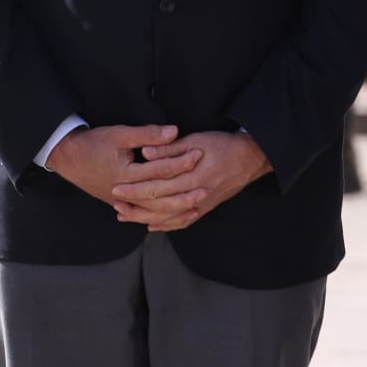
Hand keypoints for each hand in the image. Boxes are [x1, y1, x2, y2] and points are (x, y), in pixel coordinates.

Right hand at [46, 123, 186, 206]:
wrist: (67, 158)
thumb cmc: (92, 144)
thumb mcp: (118, 134)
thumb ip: (147, 135)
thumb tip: (174, 132)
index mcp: (126, 174)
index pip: (160, 170)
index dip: (181, 161)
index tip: (199, 154)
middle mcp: (125, 192)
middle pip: (160, 197)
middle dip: (184, 193)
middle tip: (206, 188)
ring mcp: (122, 201)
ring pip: (153, 211)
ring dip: (175, 210)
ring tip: (196, 206)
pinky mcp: (120, 204)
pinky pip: (144, 215)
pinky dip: (160, 217)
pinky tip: (174, 215)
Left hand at [111, 131, 272, 230]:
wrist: (252, 158)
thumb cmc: (222, 145)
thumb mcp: (196, 140)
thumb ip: (169, 149)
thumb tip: (145, 153)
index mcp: (194, 177)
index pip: (158, 187)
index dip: (135, 189)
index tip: (116, 187)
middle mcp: (198, 195)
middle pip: (161, 205)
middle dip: (135, 206)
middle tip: (115, 204)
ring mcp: (203, 204)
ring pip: (170, 218)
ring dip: (146, 218)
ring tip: (124, 215)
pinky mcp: (207, 208)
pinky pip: (184, 221)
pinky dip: (167, 225)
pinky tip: (151, 225)